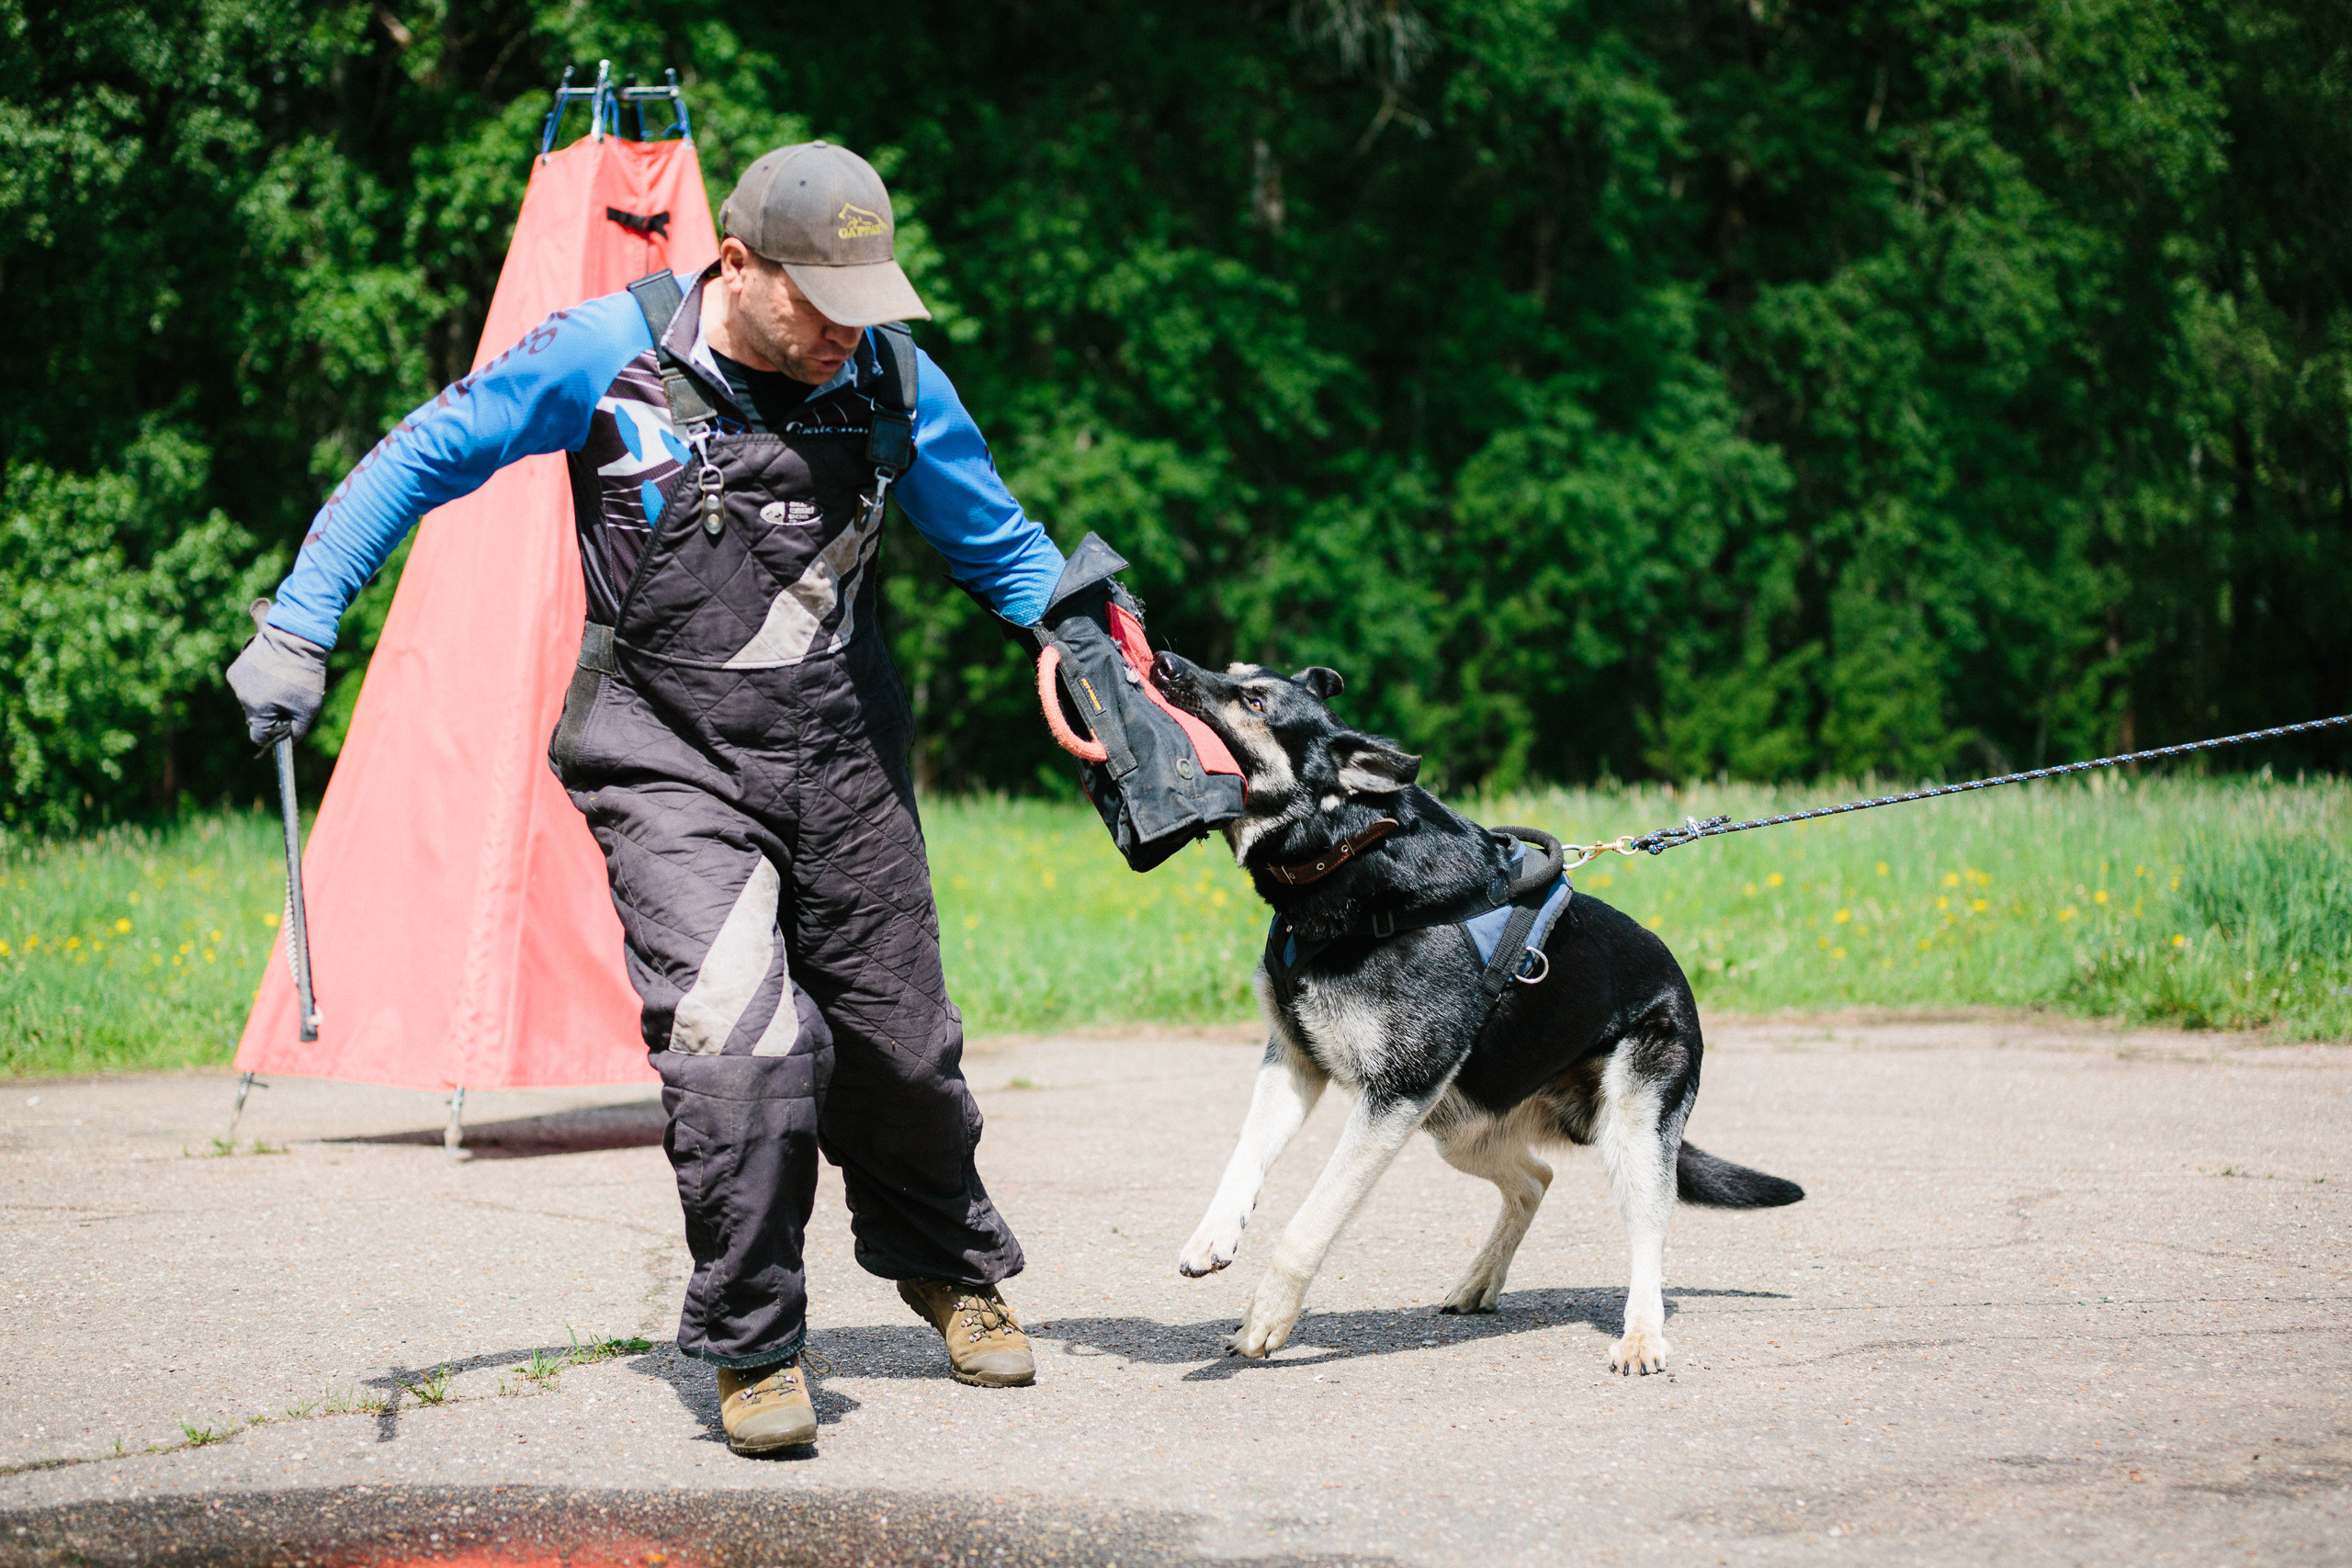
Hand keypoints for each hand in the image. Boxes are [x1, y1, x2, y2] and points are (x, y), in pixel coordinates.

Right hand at [226, 602, 328, 745]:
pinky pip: (247, 685)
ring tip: (282, 681)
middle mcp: (242, 698)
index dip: (273, 736)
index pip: (259, 736)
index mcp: (258, 710)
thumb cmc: (304, 676)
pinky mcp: (236, 669)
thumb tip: (289, 741)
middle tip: (289, 698)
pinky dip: (258, 682)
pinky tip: (272, 671)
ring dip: (264, 696)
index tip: (284, 728)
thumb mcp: (308, 708)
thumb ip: (297, 730)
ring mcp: (237, 682)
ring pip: (251, 700)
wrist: (294, 639)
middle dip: (271, 713)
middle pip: (256, 717)